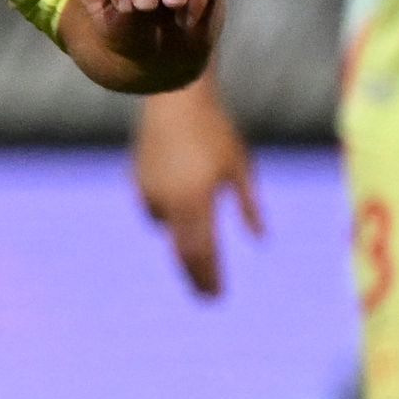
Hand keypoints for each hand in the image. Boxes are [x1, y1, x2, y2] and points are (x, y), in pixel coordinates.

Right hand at [131, 81, 261, 299]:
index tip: (217, 296)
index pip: (204, 251)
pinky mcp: (138, 181)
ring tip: (195, 263)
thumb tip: (260, 238)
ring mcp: (150, 192)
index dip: (210, 276)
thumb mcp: (240, 168)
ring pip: (166, 230)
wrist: (175, 101)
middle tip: (206, 296)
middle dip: (195, 275)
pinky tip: (176, 225)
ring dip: (182, 246)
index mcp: (198, 200)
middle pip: (182, 250)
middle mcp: (171, 202)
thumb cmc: (215, 132)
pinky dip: (167, 221)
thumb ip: (249, 205)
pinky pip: (154, 210)